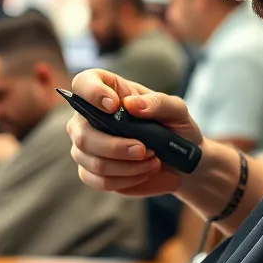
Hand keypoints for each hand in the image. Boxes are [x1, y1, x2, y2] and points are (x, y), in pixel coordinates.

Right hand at [66, 68, 203, 197]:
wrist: (181, 161)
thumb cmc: (175, 127)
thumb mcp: (176, 110)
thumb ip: (158, 103)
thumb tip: (132, 105)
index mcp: (109, 91)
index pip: (83, 83)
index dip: (92, 93)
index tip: (114, 106)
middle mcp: (89, 117)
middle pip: (80, 132)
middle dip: (115, 146)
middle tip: (144, 149)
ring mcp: (88, 145)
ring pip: (91, 160)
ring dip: (126, 165)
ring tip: (153, 160)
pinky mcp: (92, 171)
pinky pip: (99, 180)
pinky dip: (126, 179)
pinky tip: (144, 172)